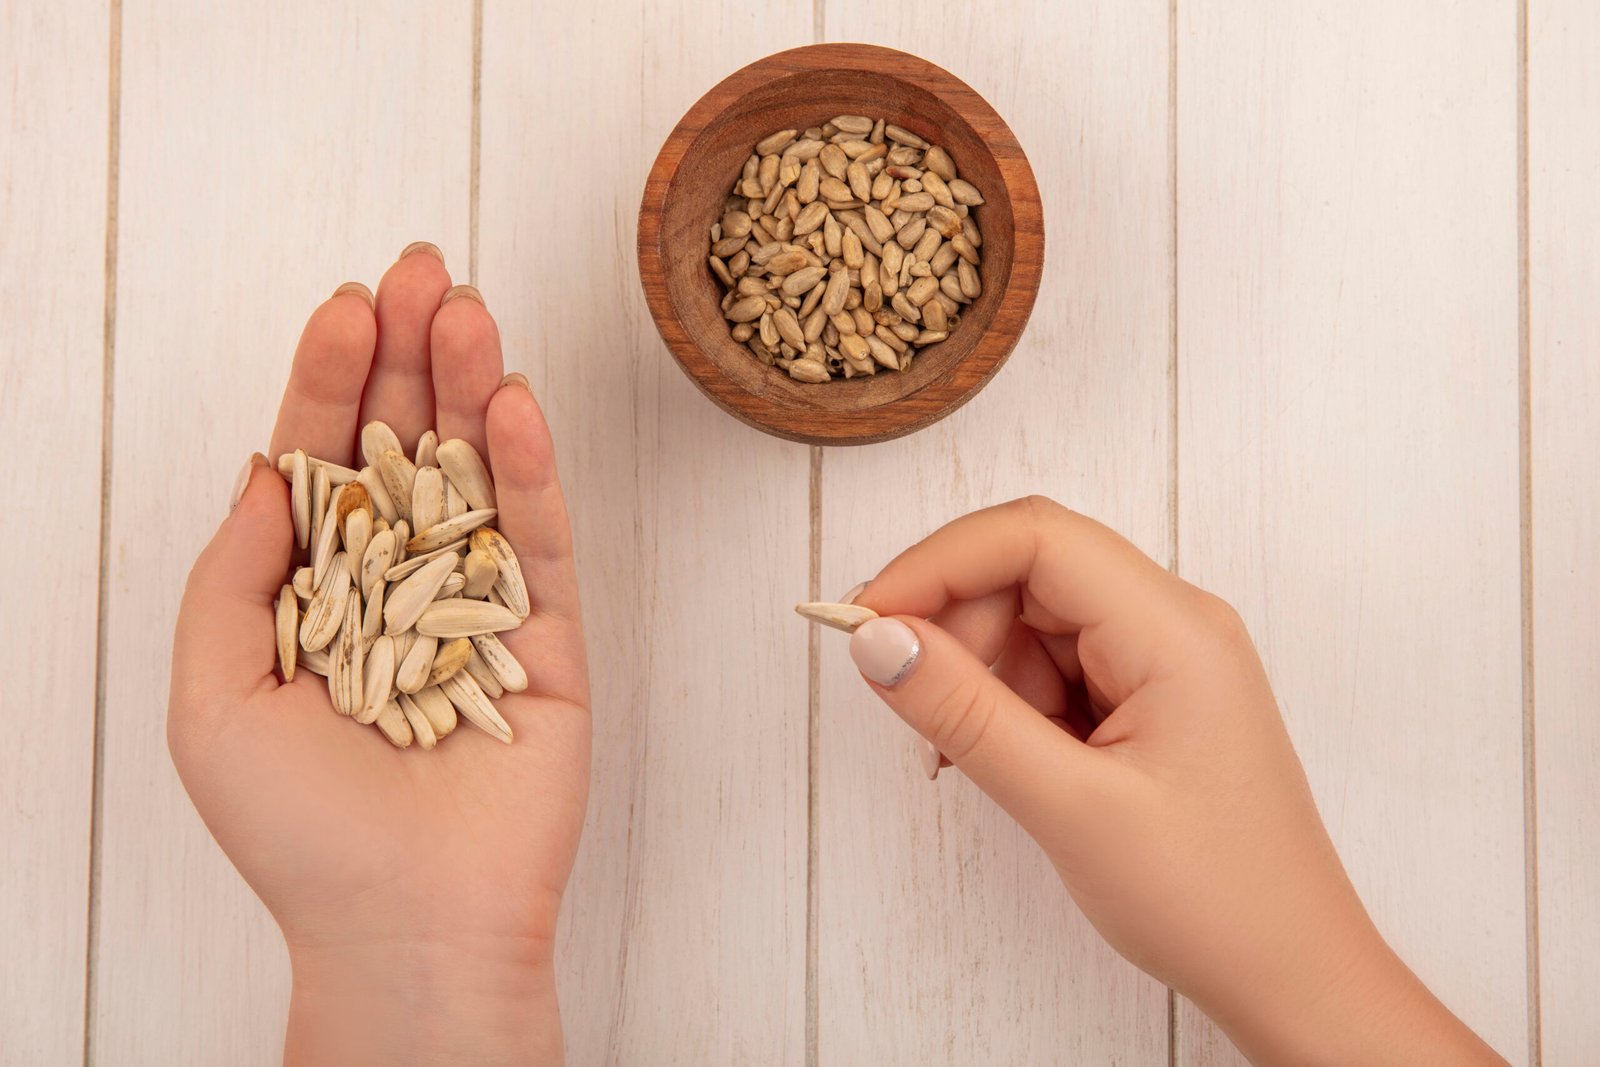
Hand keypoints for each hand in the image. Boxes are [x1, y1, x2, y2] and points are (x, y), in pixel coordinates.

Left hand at [168, 245, 588, 1065]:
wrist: (407, 923)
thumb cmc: (297, 830)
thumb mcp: (215, 693)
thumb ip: (235, 574)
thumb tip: (266, 468)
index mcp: (318, 589)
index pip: (324, 458)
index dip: (330, 377)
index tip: (346, 302)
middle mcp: (399, 581)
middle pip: (407, 443)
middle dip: (410, 354)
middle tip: (421, 270)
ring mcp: (478, 602)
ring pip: (481, 472)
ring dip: (473, 386)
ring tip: (467, 307)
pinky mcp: (549, 634)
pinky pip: (541, 537)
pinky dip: (533, 468)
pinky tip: (516, 401)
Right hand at [847, 497, 1502, 1066]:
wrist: (1291, 974)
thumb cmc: (1213, 899)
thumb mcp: (1069, 807)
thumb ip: (965, 713)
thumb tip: (877, 638)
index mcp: (1174, 630)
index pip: (1035, 537)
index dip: (938, 563)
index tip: (867, 620)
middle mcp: (1173, 624)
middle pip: (1029, 570)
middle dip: (955, 626)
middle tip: (912, 706)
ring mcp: (1162, 659)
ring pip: (1033, 620)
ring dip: (978, 673)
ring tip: (965, 757)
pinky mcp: (1147, 697)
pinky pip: (1054, 665)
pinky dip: (1008, 703)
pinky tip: (1004, 760)